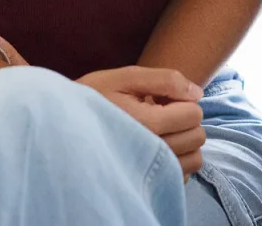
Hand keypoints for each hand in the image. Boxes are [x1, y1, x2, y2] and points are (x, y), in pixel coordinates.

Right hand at [77, 66, 205, 178]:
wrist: (64, 126)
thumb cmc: (94, 97)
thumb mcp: (125, 76)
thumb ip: (165, 80)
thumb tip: (197, 92)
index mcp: (148, 123)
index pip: (193, 113)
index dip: (182, 100)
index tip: (161, 98)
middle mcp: (152, 152)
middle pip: (197, 136)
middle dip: (185, 120)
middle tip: (159, 113)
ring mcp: (151, 172)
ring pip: (195, 158)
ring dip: (184, 141)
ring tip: (160, 130)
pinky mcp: (149, 184)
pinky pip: (183, 175)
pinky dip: (177, 160)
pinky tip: (156, 147)